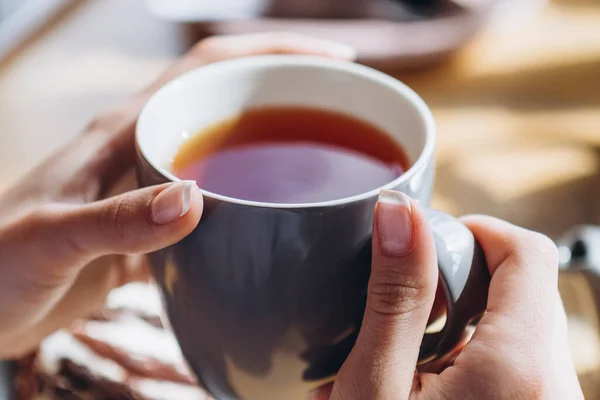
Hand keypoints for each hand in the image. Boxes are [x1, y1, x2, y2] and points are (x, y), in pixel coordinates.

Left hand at [0, 33, 355, 358]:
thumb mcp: (50, 240)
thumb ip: (118, 223)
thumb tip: (194, 200)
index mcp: (123, 131)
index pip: (206, 69)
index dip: (270, 56)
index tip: (329, 63)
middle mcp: (142, 147)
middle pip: (228, 102)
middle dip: (288, 97)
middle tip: (346, 113)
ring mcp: (150, 186)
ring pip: (227, 153)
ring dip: (274, 151)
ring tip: (326, 164)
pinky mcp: (153, 226)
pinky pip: (216, 202)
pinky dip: (251, 204)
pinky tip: (278, 224)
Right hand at [313, 192, 582, 398]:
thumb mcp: (375, 385)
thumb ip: (393, 297)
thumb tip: (398, 212)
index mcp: (520, 365)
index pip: (529, 252)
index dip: (476, 232)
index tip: (430, 244)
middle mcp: (553, 385)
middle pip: (523, 287)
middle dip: (462, 281)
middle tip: (406, 309)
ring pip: (520, 326)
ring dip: (463, 321)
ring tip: (407, 354)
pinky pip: (519, 365)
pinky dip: (473, 355)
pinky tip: (425, 382)